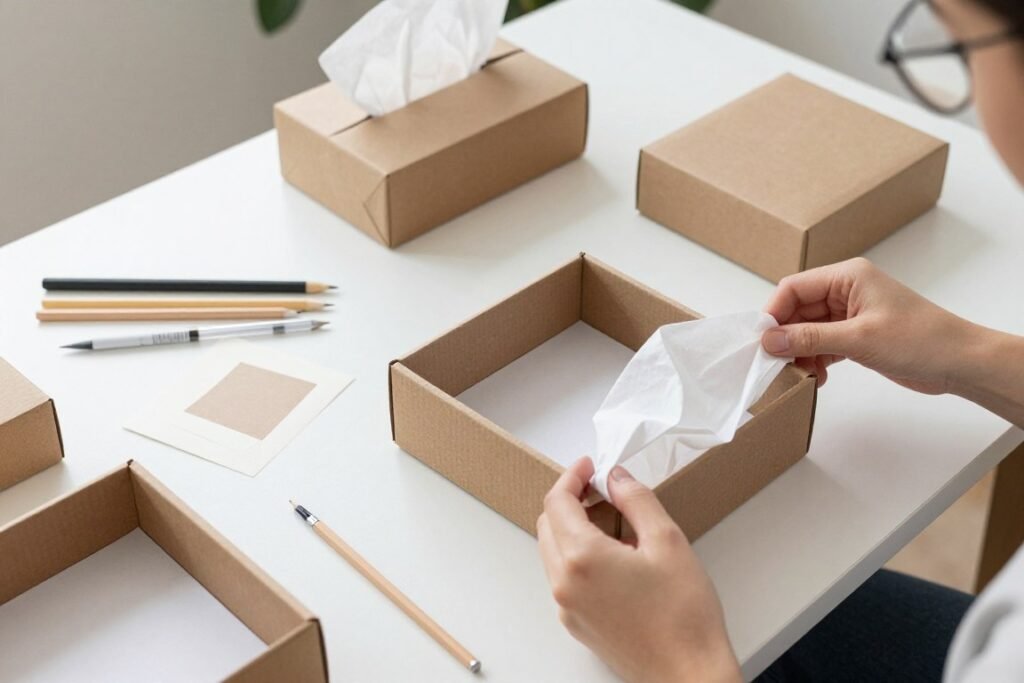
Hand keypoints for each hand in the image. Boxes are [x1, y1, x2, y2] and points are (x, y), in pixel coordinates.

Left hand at [537, 457, 740, 682]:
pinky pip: (565, 578)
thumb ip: (636, 500)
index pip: (558, 502)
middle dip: (570, 501)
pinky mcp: (577, 624)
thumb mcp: (667, 541)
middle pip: (548, 525)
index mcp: (582, 558)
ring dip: (573, 529)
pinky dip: (578, 557)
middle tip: (602, 490)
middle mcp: (564, 583)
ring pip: (553, 552)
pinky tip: (615, 557)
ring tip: (614, 523)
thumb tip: (616, 478)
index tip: (590, 467)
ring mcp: (567, 607)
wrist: (689, 674)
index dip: (572, 477)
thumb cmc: (684, 616)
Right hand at [761, 257, 974, 392]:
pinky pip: (822, 345)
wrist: (959, 363)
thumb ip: (810, 338)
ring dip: (800, 352)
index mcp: (847, 276)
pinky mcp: (856, 336)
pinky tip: (817, 378)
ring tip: (802, 374)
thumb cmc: (920, 340)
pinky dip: (816, 360)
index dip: (773, 312)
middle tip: (776, 363)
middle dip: (786, 337)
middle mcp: (846, 291)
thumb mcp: (858, 338)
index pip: (794, 288)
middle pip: (797, 310)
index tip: (761, 341)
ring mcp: (851, 314)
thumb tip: (769, 340)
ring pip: (808, 330)